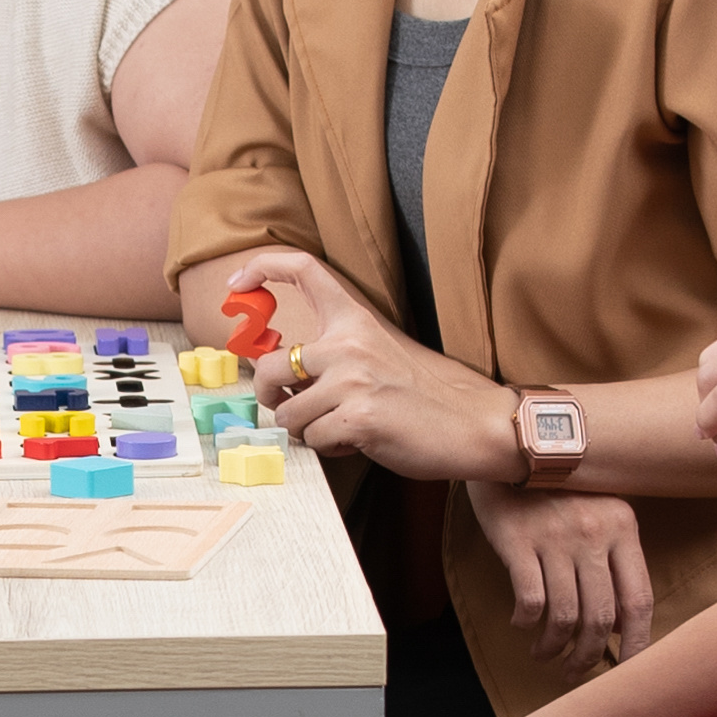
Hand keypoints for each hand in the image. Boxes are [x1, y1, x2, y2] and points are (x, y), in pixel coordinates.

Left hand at [241, 248, 515, 481]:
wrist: (479, 424)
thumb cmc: (434, 394)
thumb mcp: (385, 351)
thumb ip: (340, 353)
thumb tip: (290, 374)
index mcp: (357, 319)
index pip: (303, 269)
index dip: (261, 267)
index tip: (237, 284)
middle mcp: (350, 344)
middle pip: (271, 367)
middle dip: (271, 397)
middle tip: (291, 406)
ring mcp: (353, 381)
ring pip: (288, 414)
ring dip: (307, 430)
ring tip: (342, 427)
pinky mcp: (359, 419)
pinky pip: (314, 441)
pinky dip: (331, 449)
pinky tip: (360, 441)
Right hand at [467, 479, 653, 663]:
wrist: (506, 447)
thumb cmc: (555, 488)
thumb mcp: (597, 512)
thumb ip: (612, 560)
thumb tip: (615, 624)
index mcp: (622, 526)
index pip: (638, 599)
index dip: (636, 642)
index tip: (626, 668)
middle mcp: (594, 532)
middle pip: (601, 616)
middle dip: (588, 656)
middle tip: (573, 671)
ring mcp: (556, 535)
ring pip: (565, 614)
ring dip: (553, 646)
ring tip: (543, 654)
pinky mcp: (518, 539)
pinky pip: (529, 598)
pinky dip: (525, 621)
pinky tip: (520, 624)